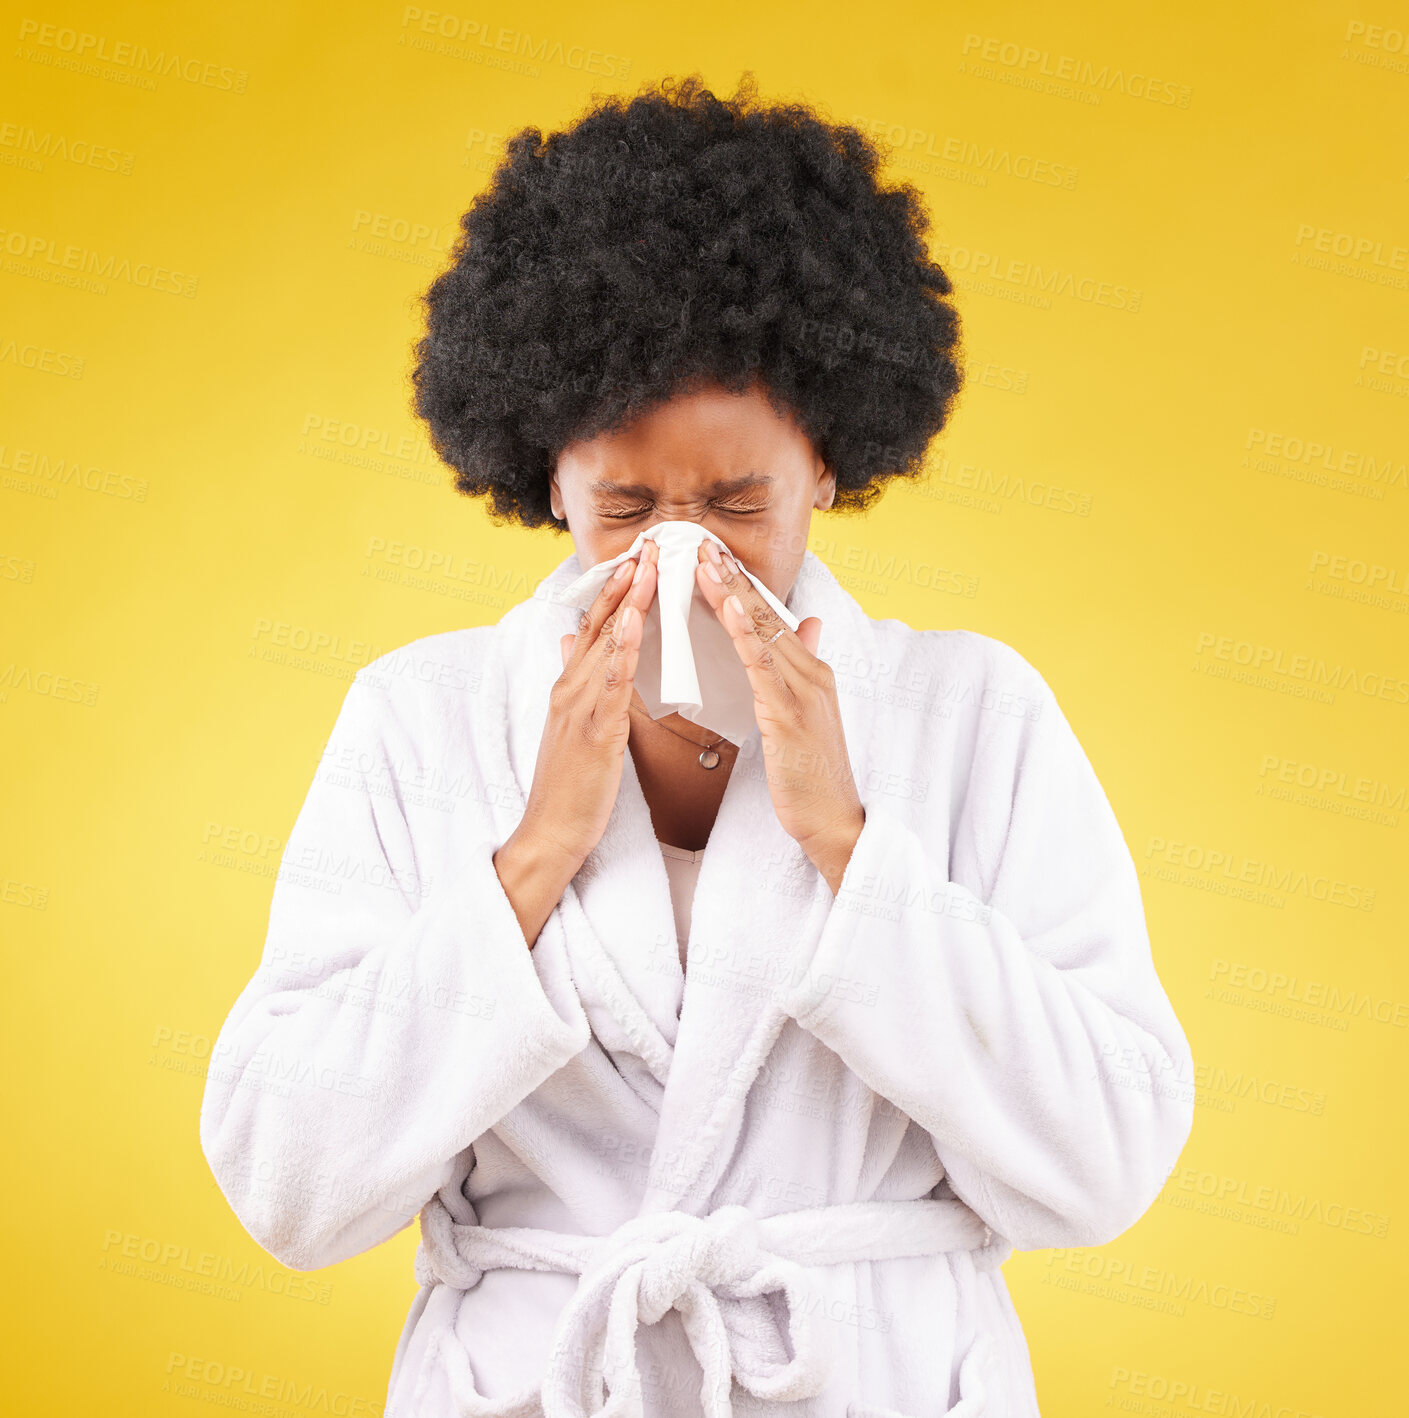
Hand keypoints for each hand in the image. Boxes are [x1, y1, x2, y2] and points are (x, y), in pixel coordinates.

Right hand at [513, 537, 660, 871]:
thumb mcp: (571, 727)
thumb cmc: (571, 787)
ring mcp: (577, 707)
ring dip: (626, 603)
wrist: (552, 833)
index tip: (638, 557)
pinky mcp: (592, 732)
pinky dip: (622, 649)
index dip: (615, 591)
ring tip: (646, 566)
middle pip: (598, 624)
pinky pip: (609, 682)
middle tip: (647, 543)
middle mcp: (570, 688)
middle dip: (624, 582)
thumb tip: (570, 643)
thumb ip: (575, 683)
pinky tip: (635, 623)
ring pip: (604, 644)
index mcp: (570, 687)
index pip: (594, 627)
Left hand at [694, 539, 864, 892]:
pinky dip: (743, 632)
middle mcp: (810, 673)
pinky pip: (762, 664)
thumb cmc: (811, 777)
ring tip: (702, 560)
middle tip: (699, 540)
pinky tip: (724, 607)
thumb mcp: (808, 715)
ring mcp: (802, 691)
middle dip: (730, 576)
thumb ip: (803, 666)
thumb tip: (807, 624)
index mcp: (810, 672)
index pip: (769, 618)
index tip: (711, 555)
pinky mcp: (789, 714)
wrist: (833, 822)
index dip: (740, 585)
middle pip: (764, 614)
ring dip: (730, 592)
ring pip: (761, 630)